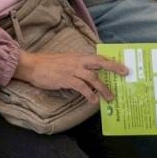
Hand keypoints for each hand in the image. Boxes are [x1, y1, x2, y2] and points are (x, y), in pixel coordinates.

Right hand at [14, 48, 128, 102]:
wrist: (32, 65)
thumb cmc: (47, 64)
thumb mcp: (65, 61)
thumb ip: (76, 65)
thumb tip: (88, 76)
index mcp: (77, 56)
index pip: (98, 57)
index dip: (111, 61)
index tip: (121, 65)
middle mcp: (77, 61)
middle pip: (99, 62)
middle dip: (114, 67)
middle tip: (125, 73)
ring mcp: (72, 69)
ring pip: (93, 77)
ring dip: (103, 88)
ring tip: (109, 98)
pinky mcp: (66, 79)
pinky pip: (82, 87)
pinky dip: (89, 94)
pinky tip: (93, 101)